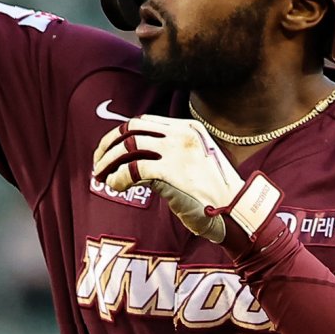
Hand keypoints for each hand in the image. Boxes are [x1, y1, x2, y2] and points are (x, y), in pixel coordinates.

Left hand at [92, 116, 283, 248]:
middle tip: (98, 164)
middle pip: (130, 129)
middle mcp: (182, 134)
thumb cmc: (215, 194)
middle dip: (107, 145)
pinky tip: (116, 187)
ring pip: (128, 146)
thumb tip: (137, 157)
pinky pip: (133, 169)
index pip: (143, 122)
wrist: (235, 211)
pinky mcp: (171, 172)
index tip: (108, 152)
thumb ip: (173, 153)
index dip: (120, 135)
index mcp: (189, 128)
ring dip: (108, 162)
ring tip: (102, 177)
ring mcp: (177, 151)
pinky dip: (118, 178)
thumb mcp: (198, 161)